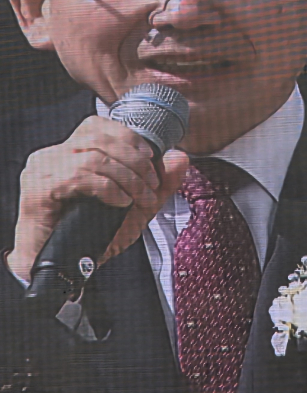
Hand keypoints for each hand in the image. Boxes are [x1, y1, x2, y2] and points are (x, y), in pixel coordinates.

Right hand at [7, 116, 189, 281]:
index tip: (151, 158)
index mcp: (69, 154)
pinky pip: (80, 176)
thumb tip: (181, 157)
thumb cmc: (91, 237)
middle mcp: (52, 157)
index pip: (97, 125)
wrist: (62, 267)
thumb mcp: (136, 208)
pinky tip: (120, 203)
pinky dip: (109, 188)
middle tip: (151, 184)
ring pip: (94, 157)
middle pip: (98, 137)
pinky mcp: (39, 189)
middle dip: (136, 160)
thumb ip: (160, 184)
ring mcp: (42, 171)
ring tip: (140, 198)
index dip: (128, 137)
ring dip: (128, 178)